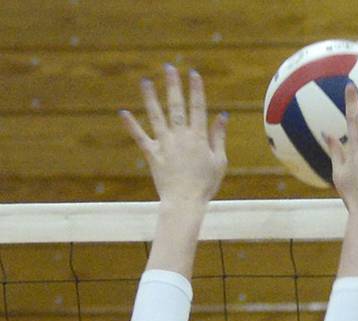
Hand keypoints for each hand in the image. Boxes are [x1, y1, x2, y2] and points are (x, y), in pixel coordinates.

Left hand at [121, 66, 226, 205]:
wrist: (185, 203)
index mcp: (199, 138)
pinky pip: (141, 138)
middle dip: (173, 86)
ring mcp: (165, 145)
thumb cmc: (205, 185)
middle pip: (176, 106)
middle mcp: (181, 137)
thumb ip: (219, 137)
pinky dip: (131, 126)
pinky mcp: (152, 155)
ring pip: (157, 116)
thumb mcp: (219, 161)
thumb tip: (222, 115)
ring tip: (146, 82)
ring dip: (151, 98)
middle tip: (169, 67)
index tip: (193, 73)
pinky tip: (123, 113)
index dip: (196, 90)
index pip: (198, 108)